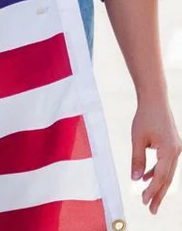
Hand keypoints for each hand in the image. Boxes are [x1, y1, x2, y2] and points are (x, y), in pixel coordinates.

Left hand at [131, 96, 179, 213]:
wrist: (155, 100)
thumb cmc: (145, 118)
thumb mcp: (137, 139)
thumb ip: (137, 159)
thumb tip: (136, 179)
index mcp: (170, 151)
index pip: (161, 176)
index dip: (153, 190)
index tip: (144, 202)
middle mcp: (176, 153)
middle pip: (168, 179)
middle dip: (159, 195)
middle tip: (152, 210)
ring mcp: (176, 150)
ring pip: (168, 173)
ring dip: (158, 186)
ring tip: (149, 199)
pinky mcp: (172, 147)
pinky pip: (165, 164)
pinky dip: (157, 173)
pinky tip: (147, 179)